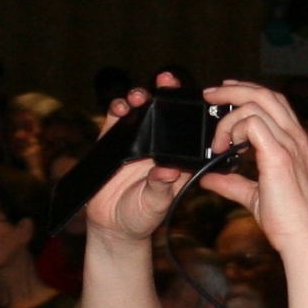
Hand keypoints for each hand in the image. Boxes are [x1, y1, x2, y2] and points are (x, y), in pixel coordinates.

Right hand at [81, 77, 194, 247]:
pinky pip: (116, 120)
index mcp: (176, 158)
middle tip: (166, 82)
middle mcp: (157, 146)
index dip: (190, 110)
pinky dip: (117, 109)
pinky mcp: (113, 142)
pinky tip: (120, 108)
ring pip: (140, 111)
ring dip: (140, 98)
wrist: (114, 225)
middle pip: (163, 112)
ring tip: (139, 96)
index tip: (194, 95)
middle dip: (164, 93)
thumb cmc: (142, 215)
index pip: (187, 129)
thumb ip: (161, 188)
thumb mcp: (156, 204)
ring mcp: (136, 142)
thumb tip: (168, 171)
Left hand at [196, 80, 307, 262]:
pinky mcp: (278, 155)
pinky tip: (225, 148)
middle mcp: (296, 137)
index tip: (223, 93)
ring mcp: (289, 143)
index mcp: (295, 142)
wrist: (304, 238)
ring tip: (216, 139)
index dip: (248, 92)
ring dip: (229, 114)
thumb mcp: (254, 196)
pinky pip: (252, 122)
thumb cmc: (288, 221)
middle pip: (265, 93)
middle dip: (233, 88)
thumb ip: (232, 184)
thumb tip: (208, 178)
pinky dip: (233, 129)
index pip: (274, 102)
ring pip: (257, 103)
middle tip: (210, 93)